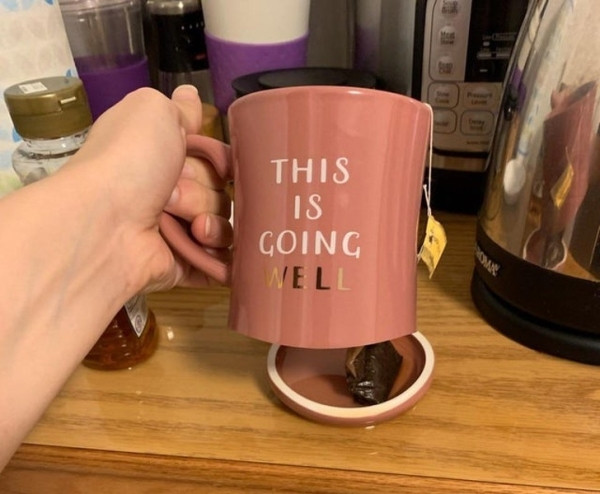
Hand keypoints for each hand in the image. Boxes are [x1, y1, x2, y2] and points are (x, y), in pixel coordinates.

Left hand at [68, 85, 231, 291]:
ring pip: (223, 223)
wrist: (106, 224)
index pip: (212, 158)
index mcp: (161, 156)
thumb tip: (190, 93)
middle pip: (219, 190)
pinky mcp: (182, 263)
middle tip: (174, 193)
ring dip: (210, 220)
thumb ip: (179, 107)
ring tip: (189, 227)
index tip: (214, 160)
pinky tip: (200, 245)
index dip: (218, 159)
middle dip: (205, 189)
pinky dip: (217, 253)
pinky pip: (220, 258)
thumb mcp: (153, 112)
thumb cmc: (130, 162)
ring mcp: (176, 230)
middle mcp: (168, 192)